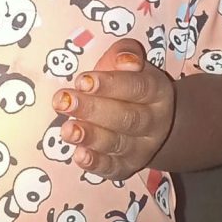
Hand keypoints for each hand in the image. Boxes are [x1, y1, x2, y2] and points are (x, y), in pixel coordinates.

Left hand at [52, 39, 174, 179]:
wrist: (146, 120)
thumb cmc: (126, 82)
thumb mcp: (129, 62)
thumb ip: (125, 53)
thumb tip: (125, 60)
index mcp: (157, 91)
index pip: (138, 87)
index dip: (111, 84)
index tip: (82, 80)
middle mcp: (154, 122)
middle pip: (127, 118)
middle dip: (93, 109)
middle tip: (64, 101)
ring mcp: (142, 148)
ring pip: (118, 144)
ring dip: (91, 137)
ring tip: (68, 130)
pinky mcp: (126, 167)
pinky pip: (113, 168)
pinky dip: (96, 164)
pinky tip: (79, 155)